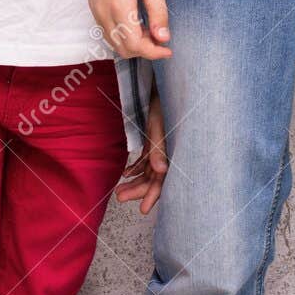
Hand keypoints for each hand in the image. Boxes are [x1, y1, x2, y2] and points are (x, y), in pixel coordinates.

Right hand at [88, 0, 171, 60]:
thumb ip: (157, 11)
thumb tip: (163, 38)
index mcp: (119, 6)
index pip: (136, 45)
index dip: (154, 52)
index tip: (169, 48)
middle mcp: (102, 11)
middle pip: (122, 49)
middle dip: (144, 50)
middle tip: (162, 38)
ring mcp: (95, 7)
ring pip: (112, 41)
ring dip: (132, 43)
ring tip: (151, 30)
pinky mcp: (92, 2)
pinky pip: (105, 30)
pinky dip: (121, 34)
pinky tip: (135, 21)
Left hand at [114, 88, 167, 213]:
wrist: (164, 84)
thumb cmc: (163, 103)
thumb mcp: (159, 125)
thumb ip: (159, 148)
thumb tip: (161, 170)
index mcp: (174, 151)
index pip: (164, 178)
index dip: (154, 194)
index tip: (143, 210)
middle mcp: (169, 152)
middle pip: (154, 177)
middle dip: (138, 189)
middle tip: (119, 197)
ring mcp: (162, 146)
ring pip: (149, 170)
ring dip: (135, 181)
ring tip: (119, 190)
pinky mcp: (155, 140)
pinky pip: (147, 158)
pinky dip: (136, 167)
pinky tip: (126, 173)